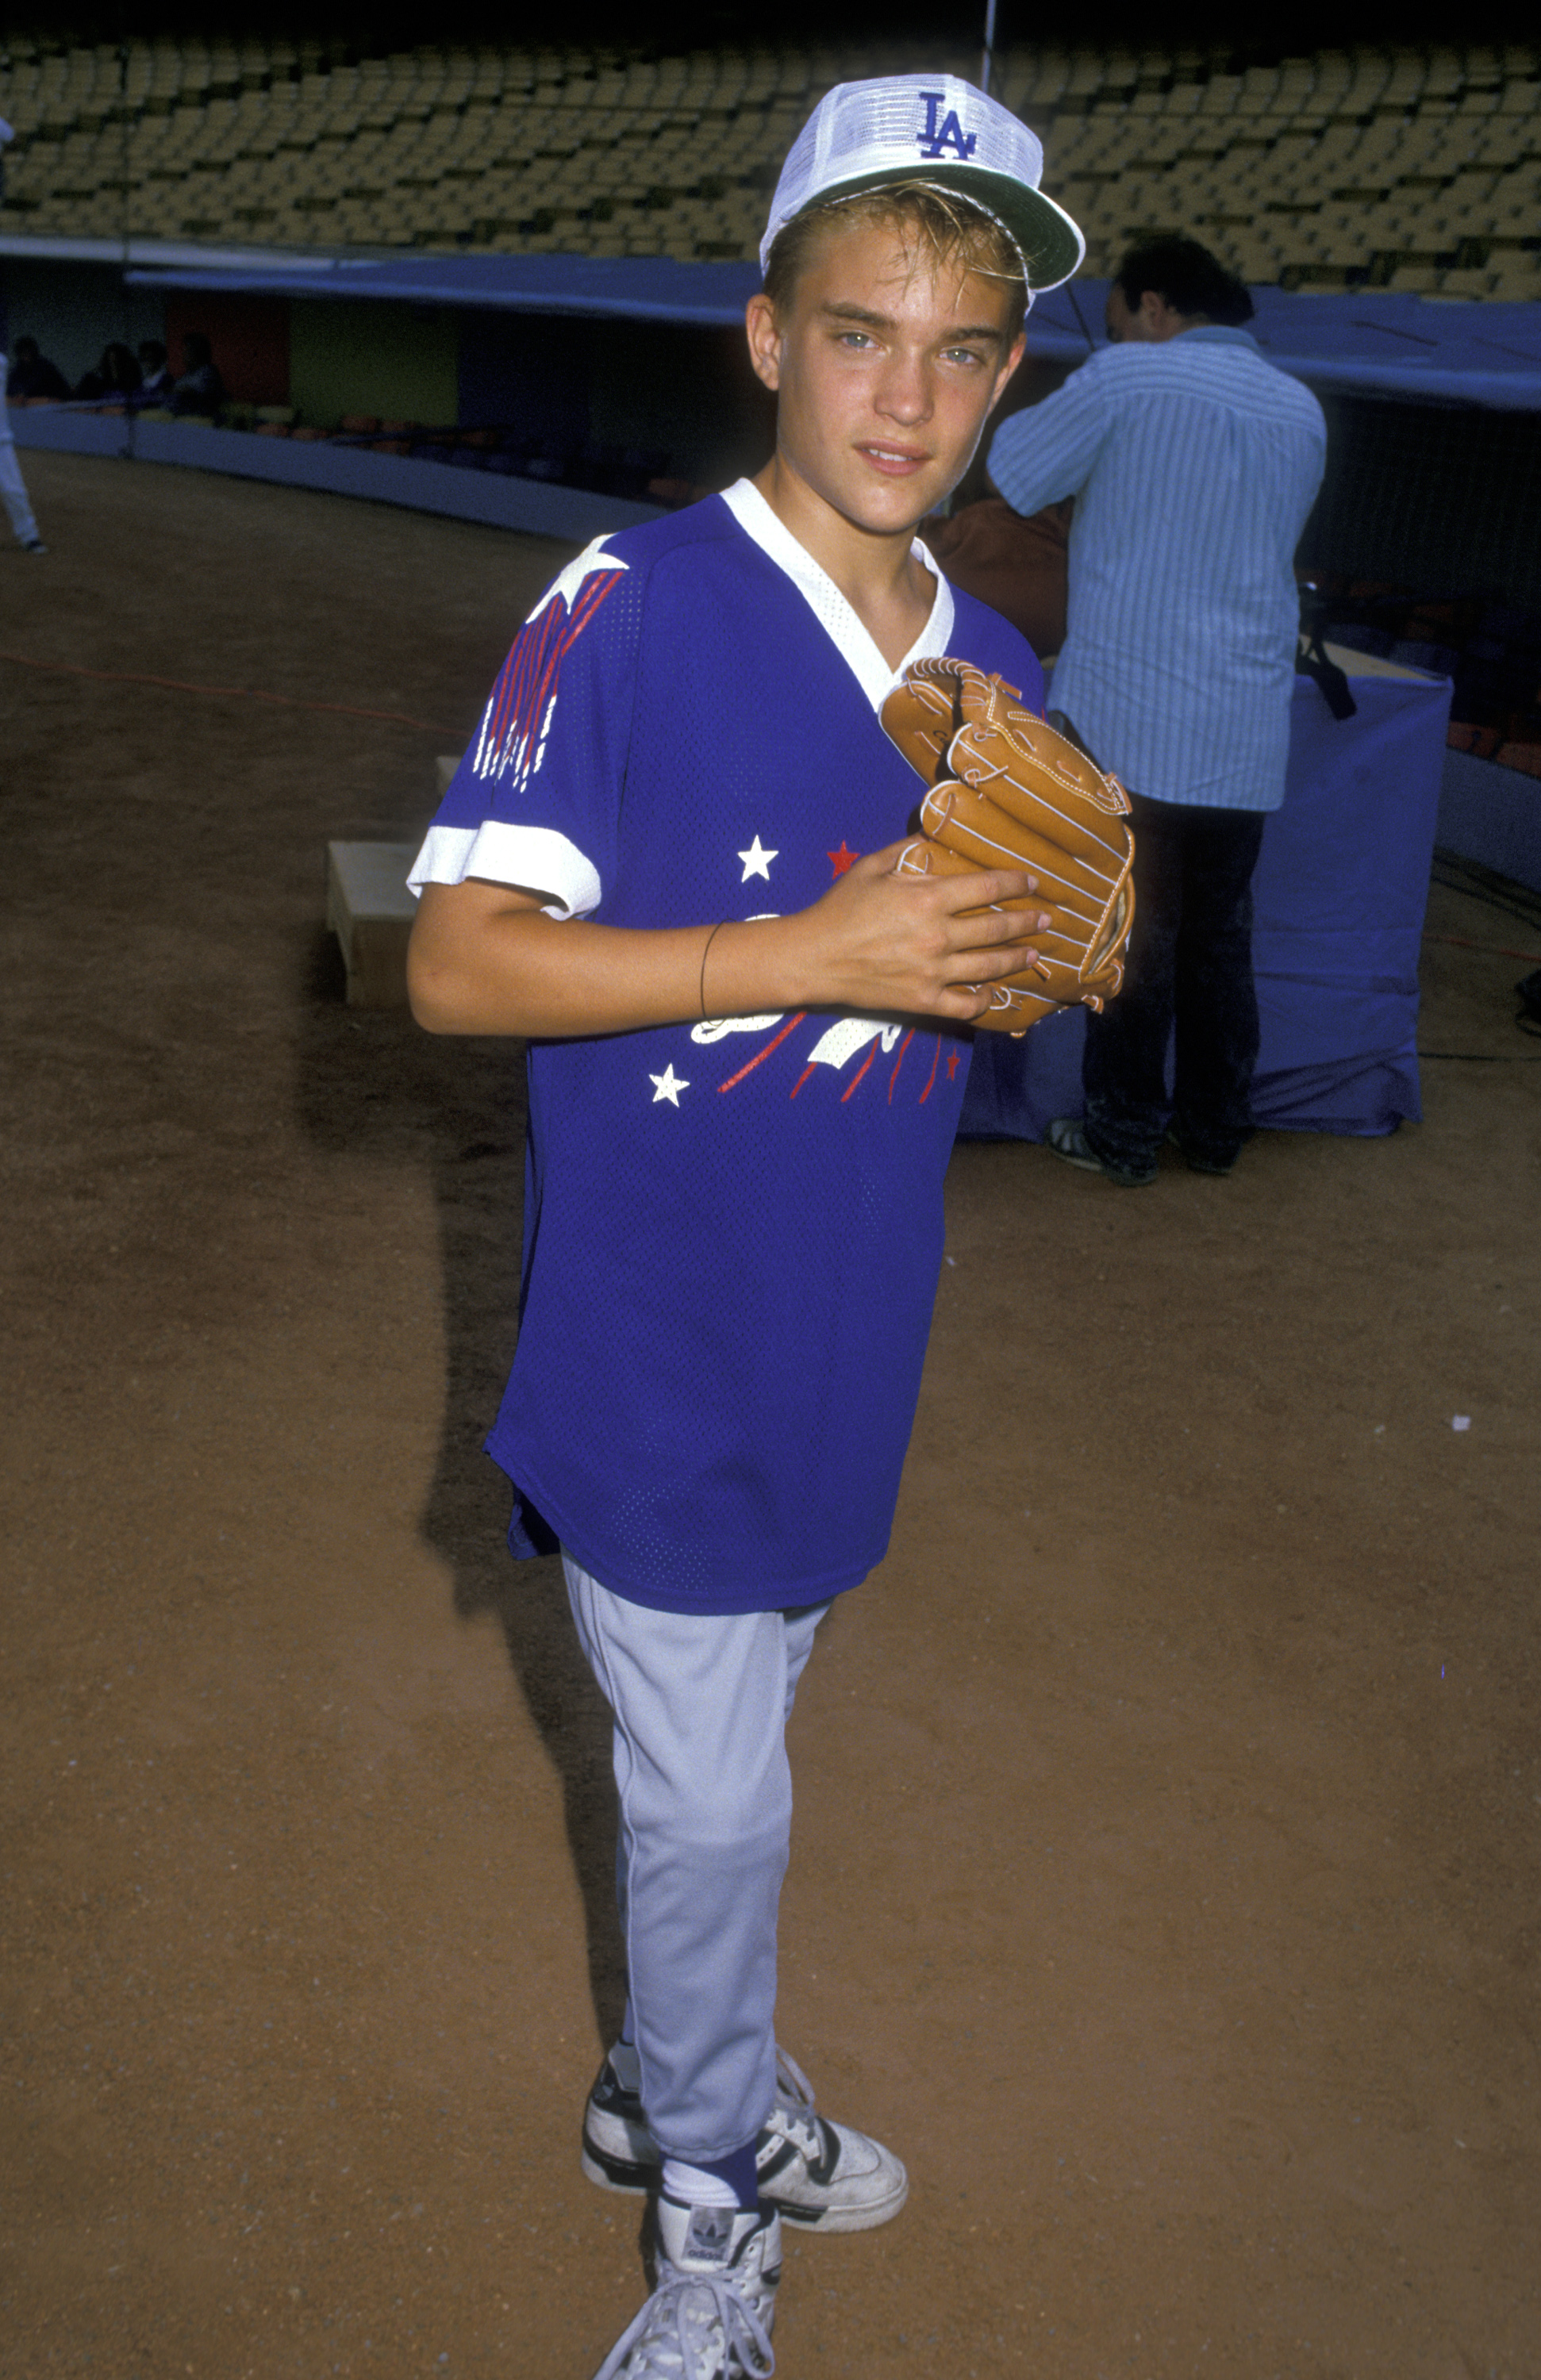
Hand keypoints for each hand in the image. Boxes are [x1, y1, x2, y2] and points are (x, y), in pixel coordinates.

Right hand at [777, 839, 1051, 1023]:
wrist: (812, 958)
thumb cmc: (838, 909)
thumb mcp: (870, 867)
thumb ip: (906, 851)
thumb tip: (933, 838)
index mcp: (928, 899)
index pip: (987, 889)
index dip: (1014, 884)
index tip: (1031, 883)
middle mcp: (938, 937)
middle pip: (997, 929)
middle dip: (1027, 922)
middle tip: (1046, 919)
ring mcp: (933, 973)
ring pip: (990, 966)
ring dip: (1018, 959)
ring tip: (1035, 953)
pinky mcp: (924, 1001)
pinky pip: (966, 1004)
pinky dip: (986, 1000)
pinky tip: (997, 993)